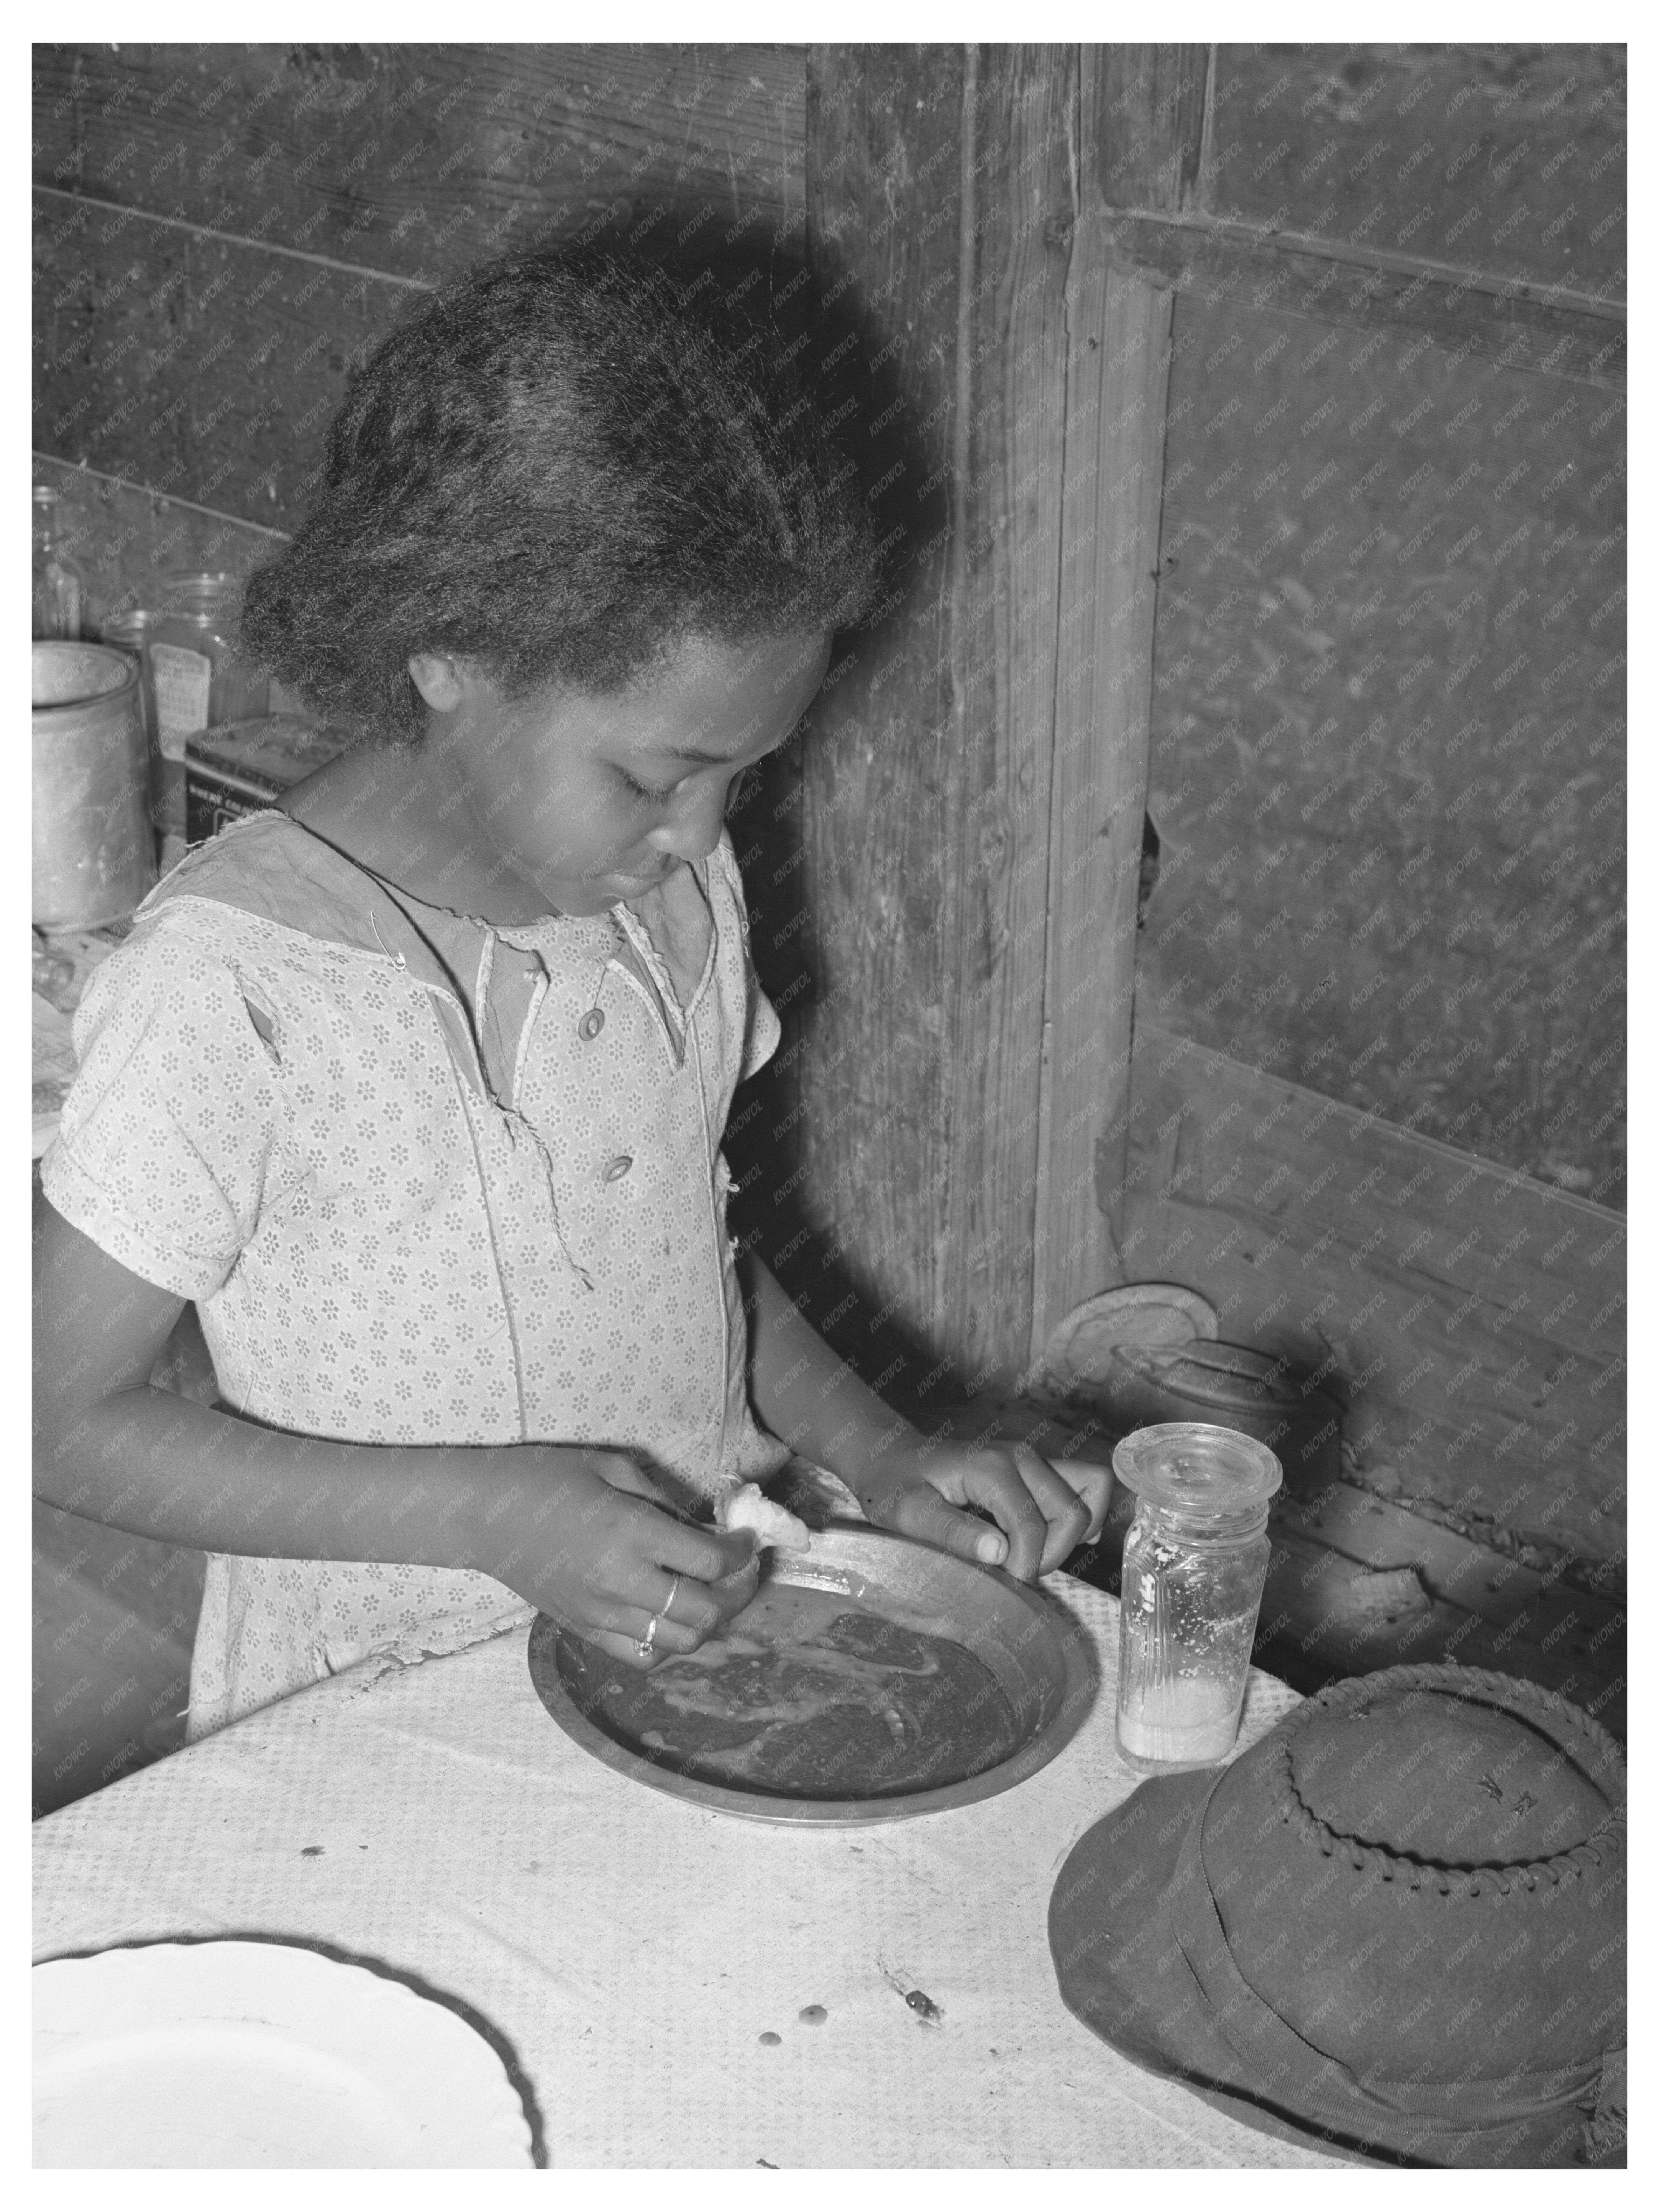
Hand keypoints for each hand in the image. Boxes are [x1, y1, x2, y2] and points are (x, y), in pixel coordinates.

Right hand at [483, 1446, 757, 1669]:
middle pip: (705, 1611)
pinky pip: (642, 1656)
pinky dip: (668, 1642)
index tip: (746, 1540)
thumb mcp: (613, 1468)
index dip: (740, 1553)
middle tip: (739, 1571)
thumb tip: (706, 1529)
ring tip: (710, 1595)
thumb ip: (664, 1501)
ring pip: (680, 1642)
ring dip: (707, 1621)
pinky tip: (670, 1617)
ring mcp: (601, 1614)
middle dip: (735, 1592)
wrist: (481, 1514)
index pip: (710, 1561)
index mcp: (631, 1533)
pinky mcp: (582, 1631)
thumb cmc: (546, 1477)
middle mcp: (621, 1581)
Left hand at [859, 1432, 1112, 1582]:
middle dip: (1053, 1553)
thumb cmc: (895, 1487)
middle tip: (1016, 1571)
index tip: (1002, 1584)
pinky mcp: (1038, 1468)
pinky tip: (1045, 1539)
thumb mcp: (909, 1514)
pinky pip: (1084, 1487)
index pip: (1033, 1527)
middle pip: (1074, 1511)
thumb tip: (1001, 1553)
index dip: (1025, 1565)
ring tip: (1031, 1555)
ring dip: (1070, 1535)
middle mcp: (1022, 1456)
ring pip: (1090, 1494)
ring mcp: (1034, 1459)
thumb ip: (954, 1533)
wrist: (893, 1459)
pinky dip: (1079, 1517)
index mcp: (991, 1467)